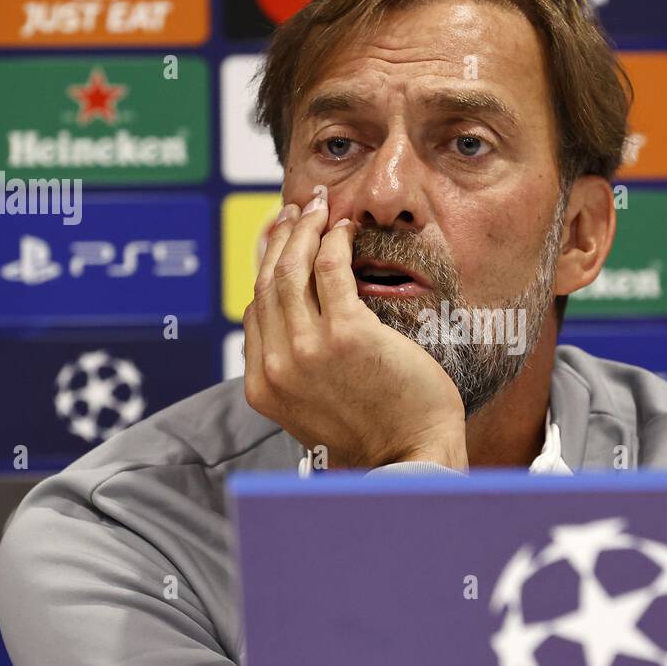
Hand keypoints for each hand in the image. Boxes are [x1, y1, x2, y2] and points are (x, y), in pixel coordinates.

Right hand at [242, 197, 468, 470]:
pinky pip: (330, 270)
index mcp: (264, 387)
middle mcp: (276, 367)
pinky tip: (344, 228)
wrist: (411, 458)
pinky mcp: (347, 333)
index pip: (255, 311)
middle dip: (280, 237)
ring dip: (303, 230)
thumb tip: (297, 333)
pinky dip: (334, 241)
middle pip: (268, 283)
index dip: (265, 267)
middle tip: (296, 211)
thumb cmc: (376, 434)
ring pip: (292, 270)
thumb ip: (299, 372)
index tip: (279, 241)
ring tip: (318, 207)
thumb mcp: (316, 409)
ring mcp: (308, 350)